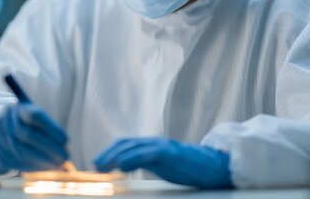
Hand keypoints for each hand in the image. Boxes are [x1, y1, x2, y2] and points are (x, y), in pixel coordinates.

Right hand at [0, 103, 68, 173]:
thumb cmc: (22, 126)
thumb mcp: (32, 119)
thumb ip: (47, 129)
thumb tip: (64, 146)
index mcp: (17, 108)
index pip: (34, 115)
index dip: (52, 128)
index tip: (66, 140)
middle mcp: (4, 121)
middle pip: (28, 135)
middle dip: (49, 148)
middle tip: (65, 156)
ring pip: (22, 151)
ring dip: (43, 160)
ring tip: (59, 164)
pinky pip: (17, 162)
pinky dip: (35, 166)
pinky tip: (46, 167)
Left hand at [93, 137, 231, 188]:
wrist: (214, 166)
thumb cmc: (188, 167)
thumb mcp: (161, 164)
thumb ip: (144, 161)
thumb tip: (123, 165)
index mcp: (151, 145)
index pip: (124, 143)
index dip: (108, 151)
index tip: (97, 162)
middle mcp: (154, 142)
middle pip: (125, 143)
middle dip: (107, 153)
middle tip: (95, 166)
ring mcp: (163, 146)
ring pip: (133, 147)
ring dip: (114, 156)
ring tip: (102, 166)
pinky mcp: (171, 154)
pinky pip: (148, 154)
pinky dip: (133, 158)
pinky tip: (122, 166)